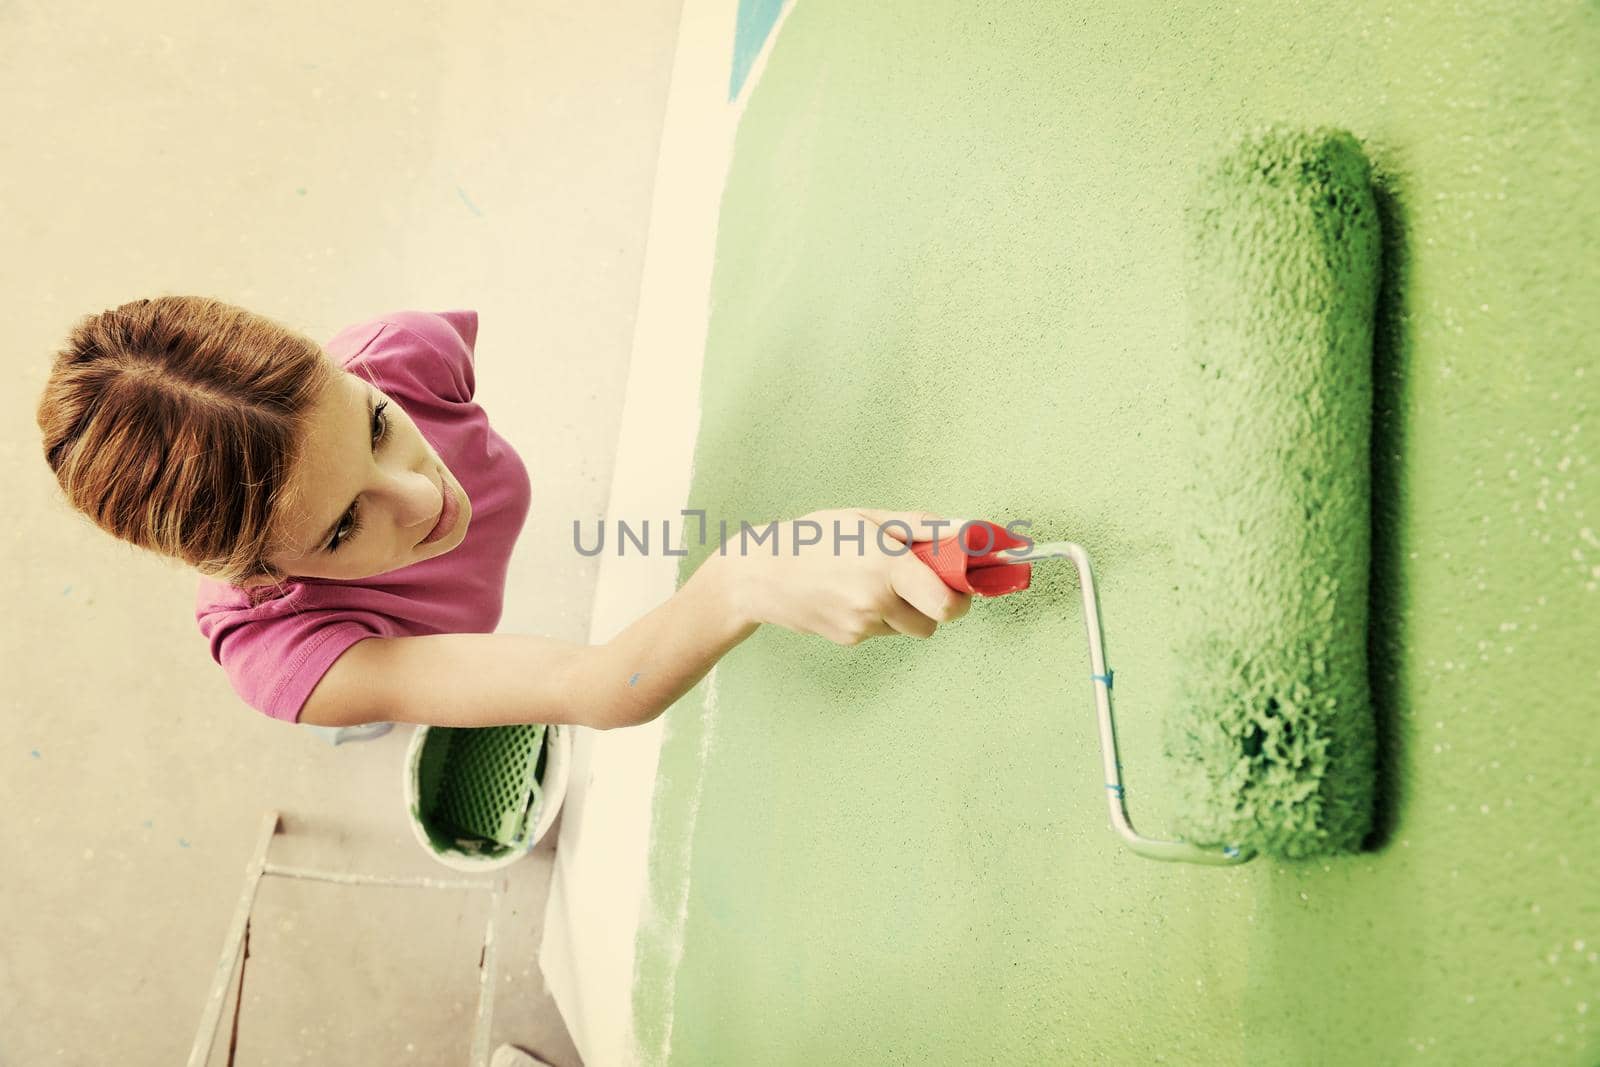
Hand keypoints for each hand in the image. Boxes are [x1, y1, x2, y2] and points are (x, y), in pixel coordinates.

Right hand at [721, 508, 973, 644]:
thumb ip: (923, 527)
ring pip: (907, 629)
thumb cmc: (815, 537)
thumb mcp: (869, 519)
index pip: (947, 604)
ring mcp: (861, 626)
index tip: (959, 586)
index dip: (961, 599)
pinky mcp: (848, 640)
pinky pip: (880, 632)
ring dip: (903, 612)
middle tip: (920, 584)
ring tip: (874, 583)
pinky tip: (851, 595)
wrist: (761, 574)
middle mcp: (877, 601)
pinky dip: (877, 617)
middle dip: (934, 607)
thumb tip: (967, 529)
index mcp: (888, 567)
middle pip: (933, 624)